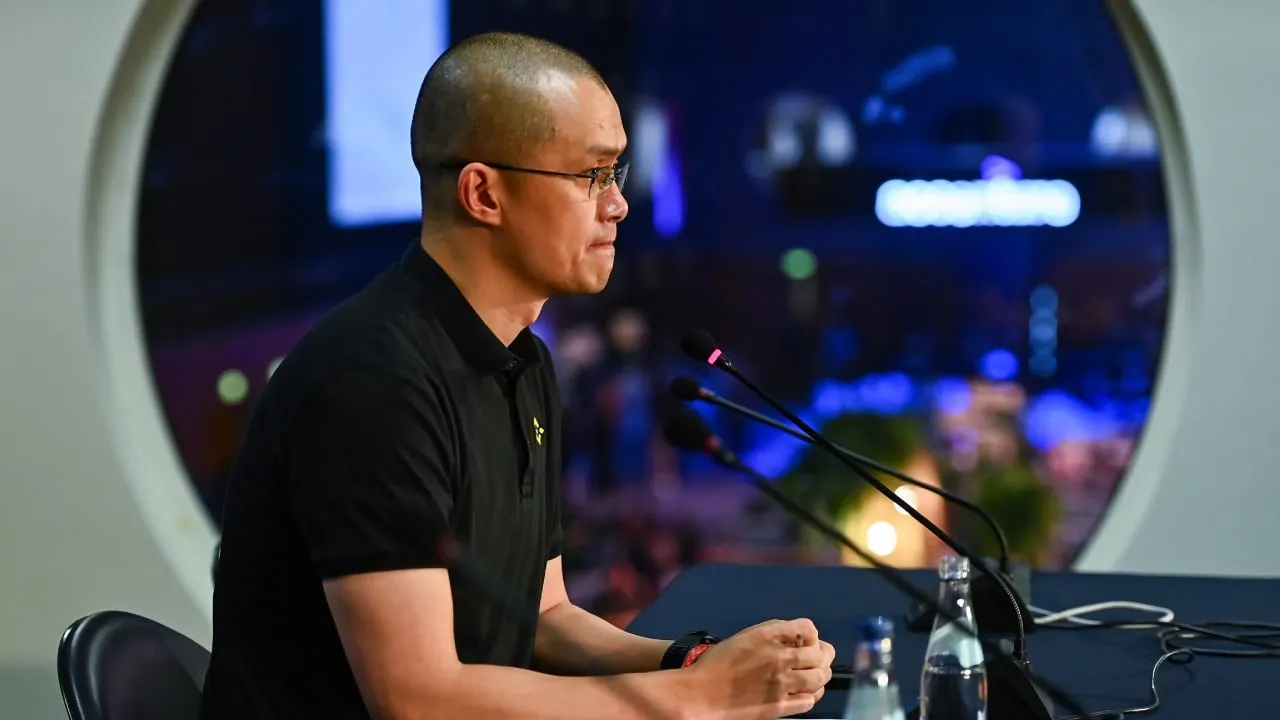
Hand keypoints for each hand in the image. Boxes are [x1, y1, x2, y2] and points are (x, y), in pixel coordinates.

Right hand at [683, 618, 835, 719]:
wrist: (701, 694)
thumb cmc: (717, 664)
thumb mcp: (744, 637)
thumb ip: (772, 635)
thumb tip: (797, 639)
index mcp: (767, 635)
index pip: (807, 627)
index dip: (811, 634)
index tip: (806, 641)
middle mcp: (778, 657)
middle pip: (820, 654)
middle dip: (821, 655)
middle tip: (815, 660)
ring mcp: (781, 683)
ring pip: (820, 677)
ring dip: (819, 675)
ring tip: (812, 677)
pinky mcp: (780, 707)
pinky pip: (810, 700)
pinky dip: (811, 695)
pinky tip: (803, 693)